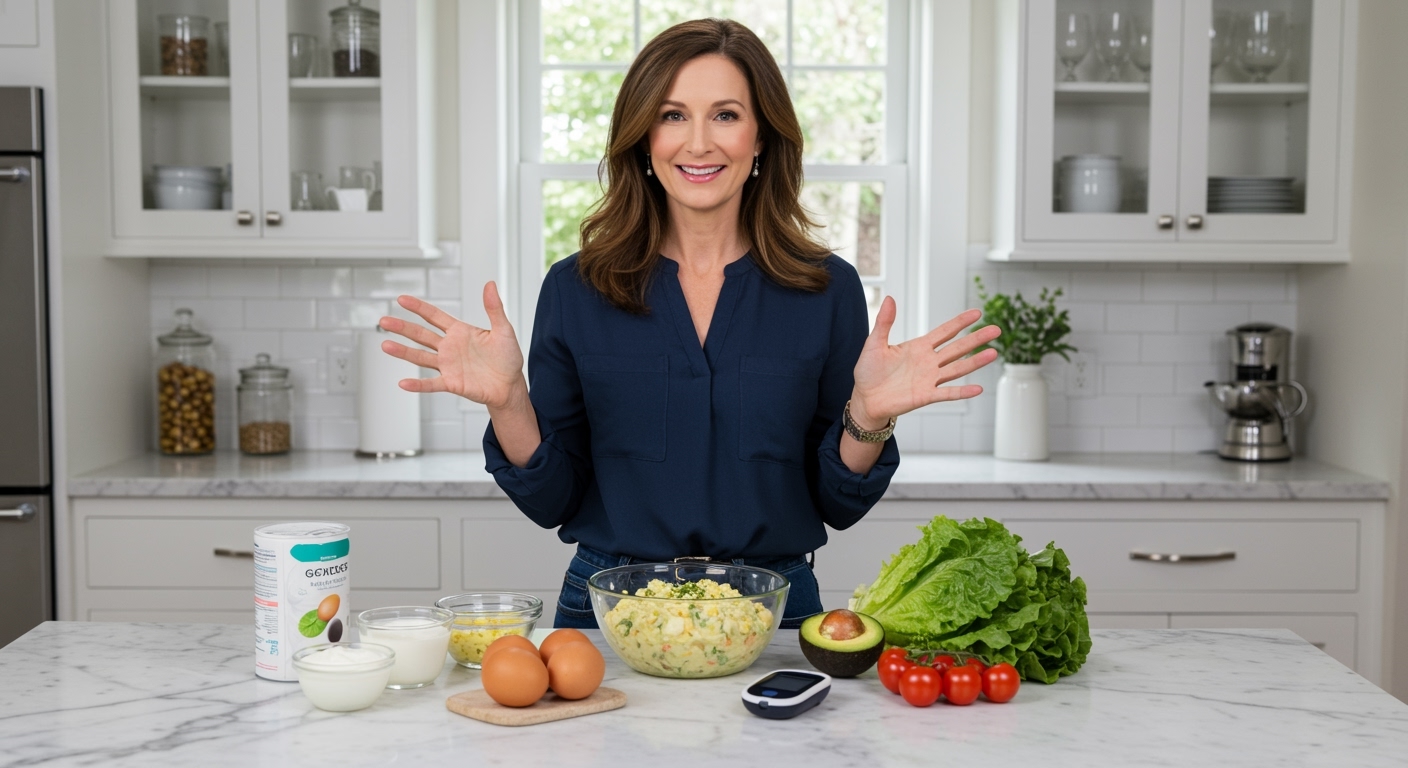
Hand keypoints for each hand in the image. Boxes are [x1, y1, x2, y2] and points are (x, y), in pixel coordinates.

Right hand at [378, 282, 526, 407]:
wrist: (510, 386)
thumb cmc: (508, 358)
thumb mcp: (504, 330)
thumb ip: (494, 308)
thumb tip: (490, 284)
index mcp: (460, 332)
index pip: (434, 316)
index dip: (418, 308)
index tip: (401, 299)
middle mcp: (449, 348)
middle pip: (421, 335)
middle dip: (402, 327)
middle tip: (383, 320)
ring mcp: (448, 365)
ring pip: (421, 357)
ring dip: (403, 352)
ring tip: (385, 345)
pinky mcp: (451, 383)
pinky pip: (431, 383)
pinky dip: (418, 384)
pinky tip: (403, 383)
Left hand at [849, 298, 1000, 429]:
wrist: (865, 399)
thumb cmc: (868, 372)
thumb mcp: (874, 344)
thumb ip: (884, 323)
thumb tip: (889, 298)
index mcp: (918, 347)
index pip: (944, 332)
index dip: (960, 322)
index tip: (977, 313)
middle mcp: (928, 362)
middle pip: (958, 348)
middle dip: (976, 339)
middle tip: (996, 330)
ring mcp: (929, 379)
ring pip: (957, 368)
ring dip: (975, 361)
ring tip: (993, 353)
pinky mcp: (925, 396)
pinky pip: (947, 393)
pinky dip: (962, 391)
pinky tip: (978, 388)